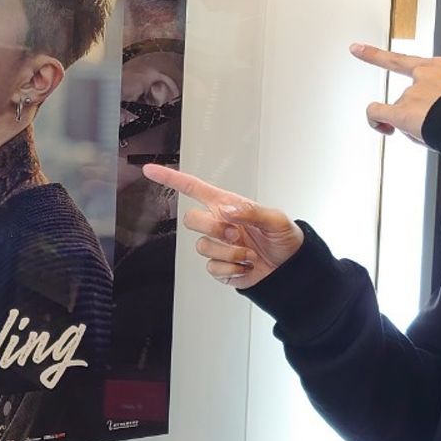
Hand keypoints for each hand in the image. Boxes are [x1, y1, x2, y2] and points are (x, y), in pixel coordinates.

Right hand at [142, 164, 303, 289]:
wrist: (290, 270)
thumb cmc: (285, 239)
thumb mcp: (276, 219)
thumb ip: (251, 212)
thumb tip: (227, 210)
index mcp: (227, 205)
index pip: (194, 188)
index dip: (171, 178)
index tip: (150, 170)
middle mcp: (219, 224)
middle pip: (191, 219)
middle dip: (213, 227)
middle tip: (237, 234)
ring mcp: (217, 246)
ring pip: (201, 246)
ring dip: (229, 252)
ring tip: (248, 254)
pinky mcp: (220, 267)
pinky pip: (211, 268)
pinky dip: (232, 269)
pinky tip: (245, 266)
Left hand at [351, 43, 440, 144]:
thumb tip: (436, 117)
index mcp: (440, 68)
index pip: (404, 61)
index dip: (376, 56)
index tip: (357, 49)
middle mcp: (422, 77)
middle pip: (407, 95)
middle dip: (412, 109)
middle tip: (421, 120)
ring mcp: (411, 94)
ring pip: (399, 110)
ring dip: (412, 124)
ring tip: (435, 134)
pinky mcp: (403, 111)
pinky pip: (377, 113)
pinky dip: (376, 120)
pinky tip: (384, 128)